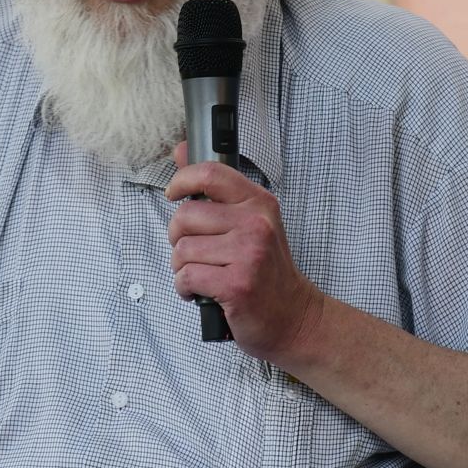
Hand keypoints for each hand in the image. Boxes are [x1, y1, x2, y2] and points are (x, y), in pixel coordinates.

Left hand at [166, 142, 326, 364]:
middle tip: (197, 252)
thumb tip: (182, 151)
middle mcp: (256, 224)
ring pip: (181, 250)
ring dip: (182, 267)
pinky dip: (185, 288)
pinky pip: (186, 277)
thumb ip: (216, 190)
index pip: (210, 174)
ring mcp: (248, 255)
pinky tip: (201, 292)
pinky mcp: (236, 285)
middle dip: (178, 238)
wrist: (293, 316)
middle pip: (185, 216)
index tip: (174, 193)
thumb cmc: (267, 272)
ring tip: (204, 275)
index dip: (182, 180)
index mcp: (259, 204)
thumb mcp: (251, 223)